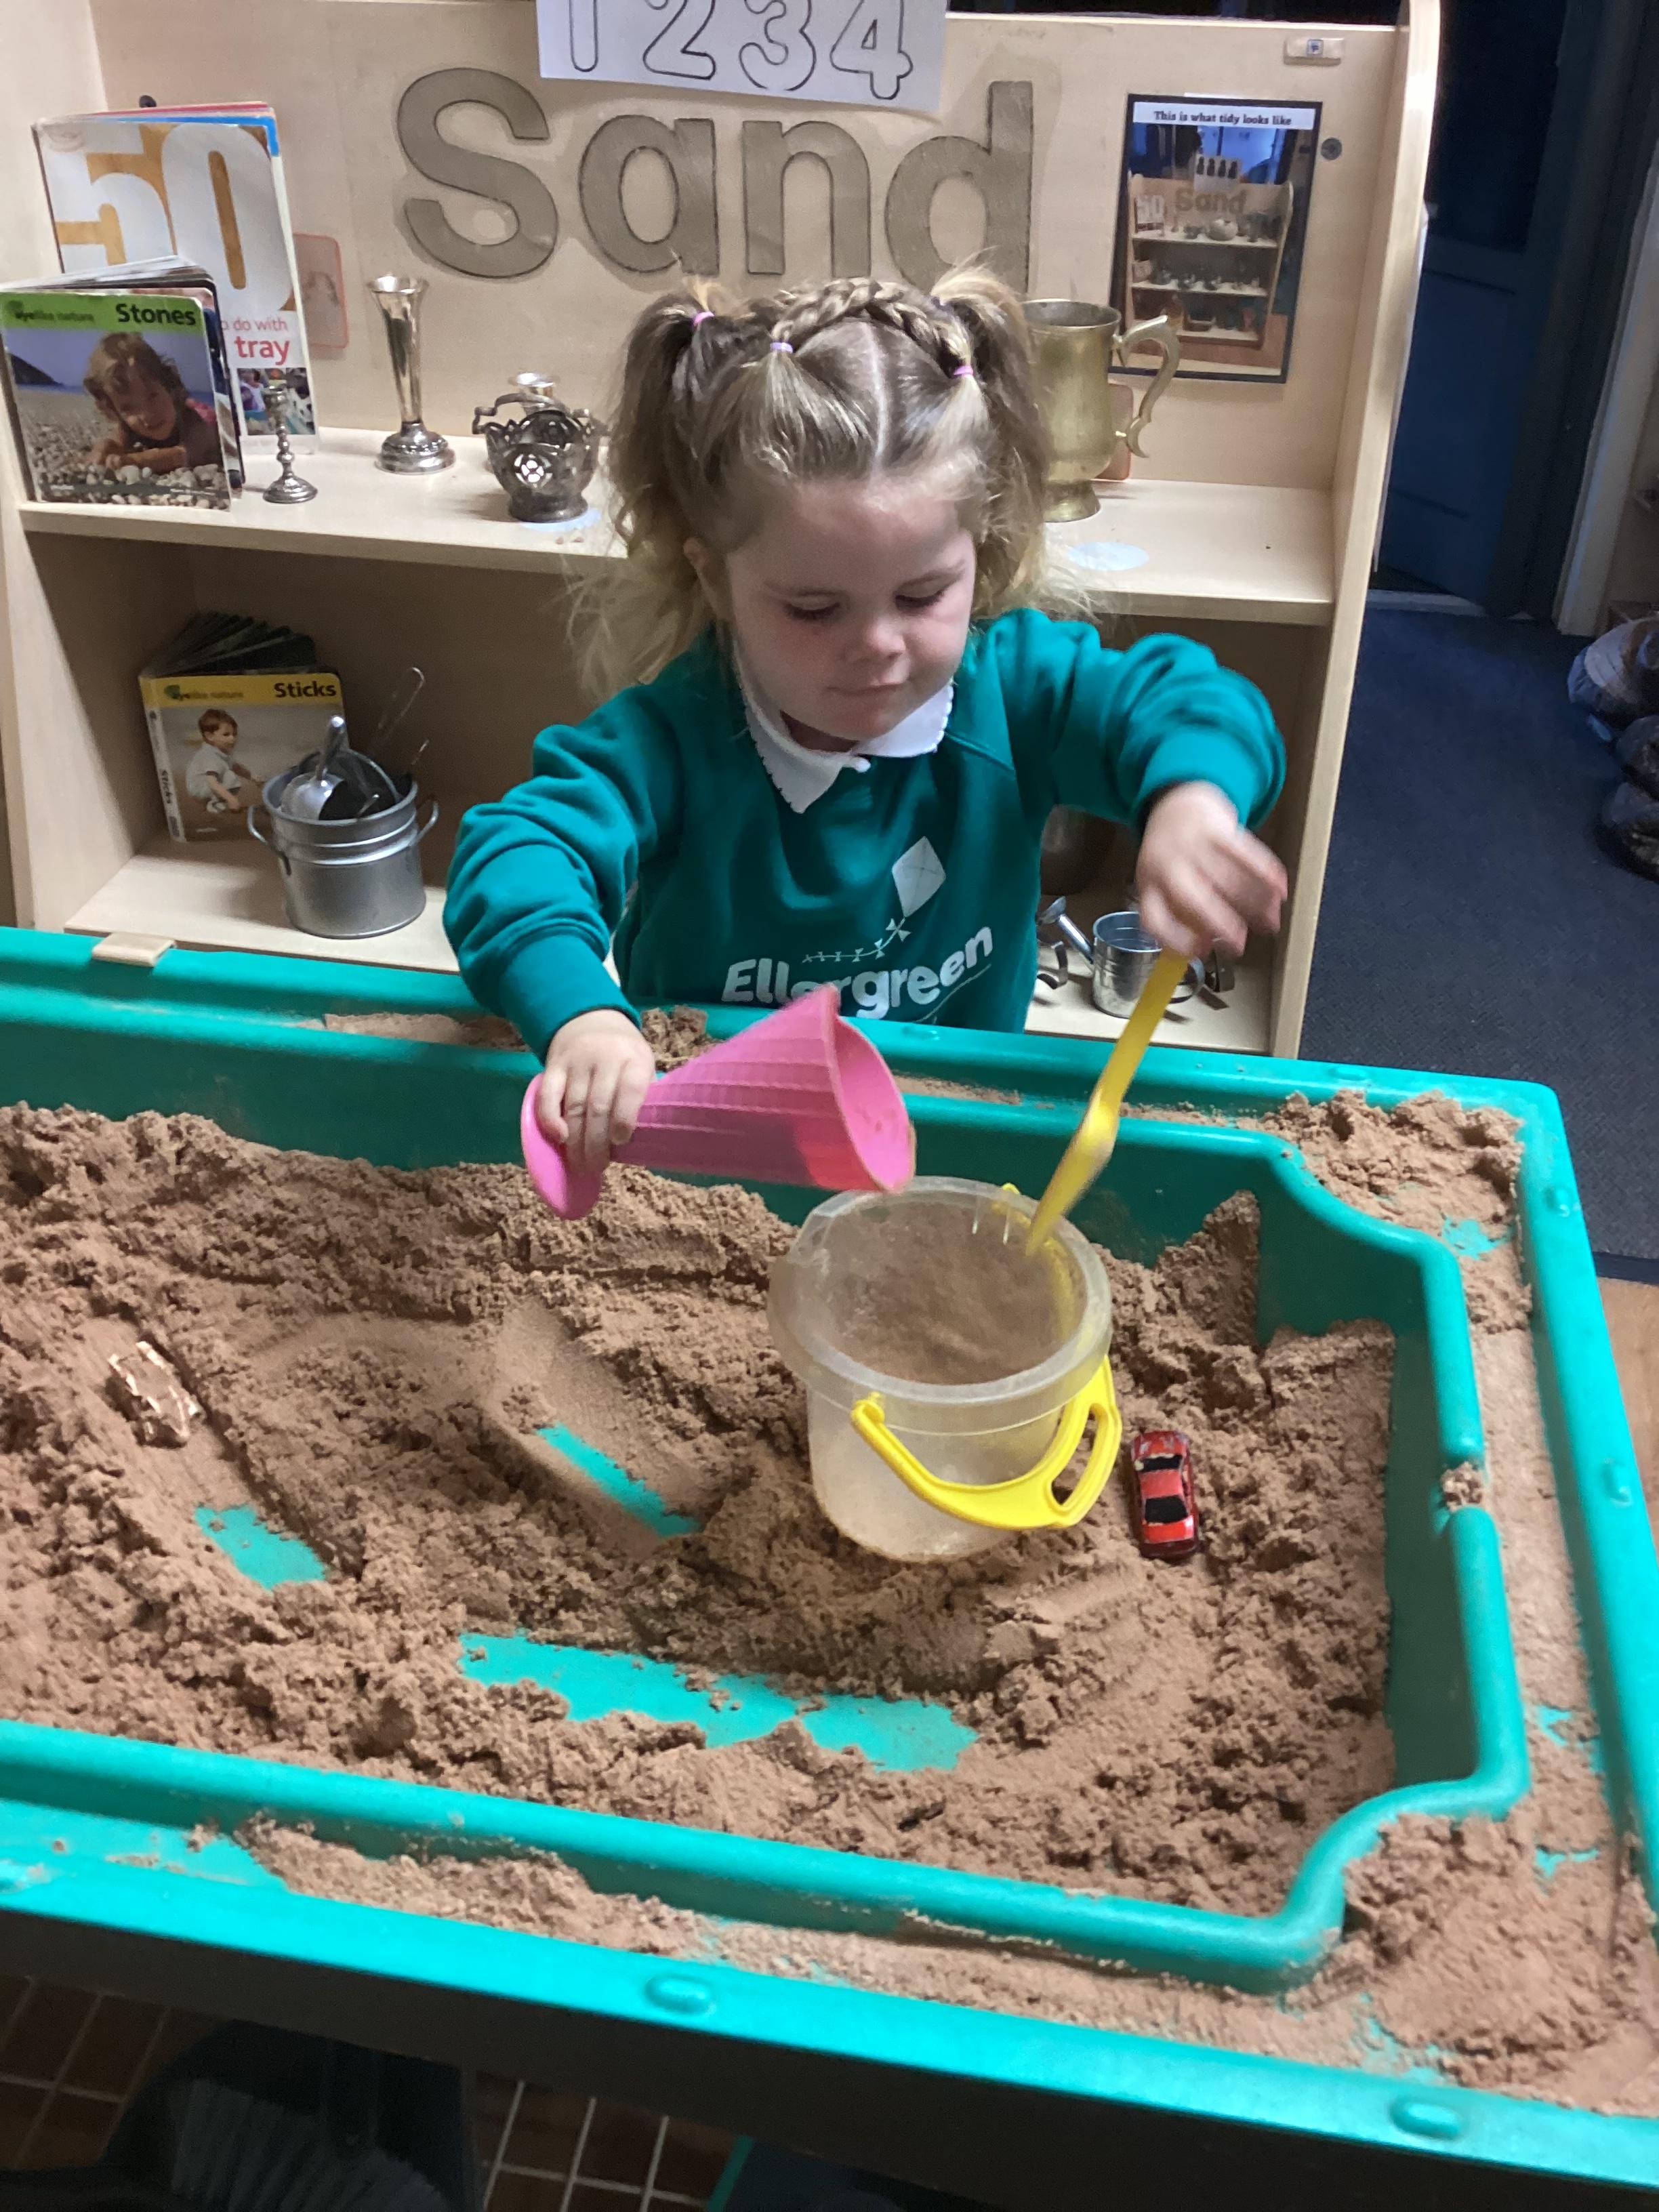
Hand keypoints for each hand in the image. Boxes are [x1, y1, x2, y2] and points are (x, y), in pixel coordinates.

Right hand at [537, 1009, 655, 1174]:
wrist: (590, 1018)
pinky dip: (550, 1119)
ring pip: (575, 1106)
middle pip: (599, 1106)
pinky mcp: (553, 1065)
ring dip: (576, 1141)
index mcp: (634, 1059)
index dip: (625, 1118)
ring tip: (580, 1164)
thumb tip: (644, 1140)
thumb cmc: (623, 1054)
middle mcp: (605, 1058)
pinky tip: (559, 1138)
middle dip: (597, 1143)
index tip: (621, 1143)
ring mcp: (576, 1061)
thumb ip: (642, 1094)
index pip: (631, 1089)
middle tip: (596, 1167)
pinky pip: (548, 1095)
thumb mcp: (642, 1064)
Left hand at [1136, 782, 1286, 959]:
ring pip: (1227, 878)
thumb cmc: (1173, 858)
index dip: (1176, 940)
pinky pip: (1246, 852)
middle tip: (1240, 945)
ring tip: (1270, 922)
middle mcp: (1167, 865)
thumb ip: (1178, 916)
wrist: (1176, 803)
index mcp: (1149, 884)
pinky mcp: (1218, 828)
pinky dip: (1266, 872)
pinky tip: (1280, 889)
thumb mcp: (1161, 884)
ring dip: (1253, 903)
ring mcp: (1193, 845)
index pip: (1154, 918)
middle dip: (1220, 924)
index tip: (1201, 952)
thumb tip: (1204, 949)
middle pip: (1192, 898)